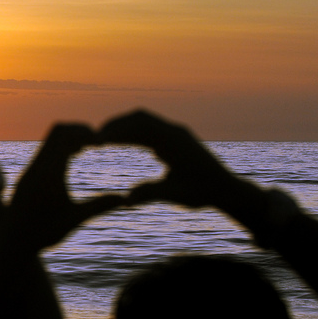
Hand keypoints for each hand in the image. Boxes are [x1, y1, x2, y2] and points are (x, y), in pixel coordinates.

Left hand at [8, 124, 124, 250]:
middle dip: (78, 131)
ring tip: (87, 147)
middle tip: (97, 140)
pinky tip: (72, 158)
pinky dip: (59, 148)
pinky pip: (44, 151)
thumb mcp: (74, 220)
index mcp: (49, 174)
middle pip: (57, 131)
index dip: (86, 134)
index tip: (103, 142)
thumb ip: (99, 206)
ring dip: (68, 139)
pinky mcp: (27, 175)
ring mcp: (30, 170)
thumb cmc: (42, 234)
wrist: (11, 243)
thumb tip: (126, 199)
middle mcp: (36, 167)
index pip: (66, 138)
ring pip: (49, 140)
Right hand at [98, 109, 239, 208]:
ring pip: (143, 123)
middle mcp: (174, 132)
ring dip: (122, 129)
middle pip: (139, 118)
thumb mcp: (176, 196)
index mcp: (174, 140)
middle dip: (115, 126)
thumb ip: (151, 194)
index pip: (140, 125)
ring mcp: (174, 135)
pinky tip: (118, 145)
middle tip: (92, 138)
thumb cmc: (203, 193)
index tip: (96, 141)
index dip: (116, 131)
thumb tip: (126, 200)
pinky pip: (148, 132)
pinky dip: (131, 135)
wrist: (225, 189)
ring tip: (101, 141)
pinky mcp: (173, 141)